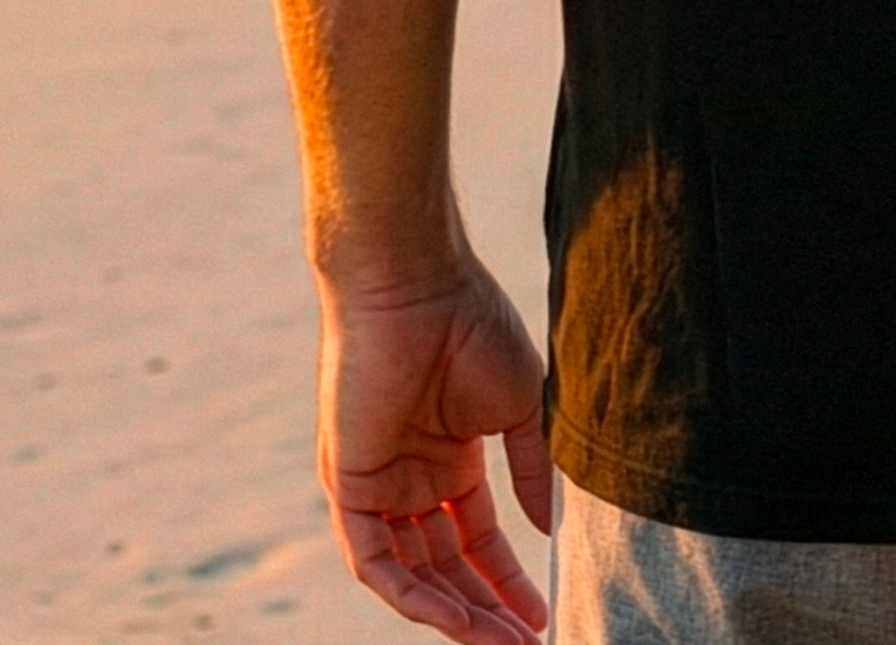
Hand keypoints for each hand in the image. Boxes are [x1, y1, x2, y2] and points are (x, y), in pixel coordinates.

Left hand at [318, 258, 554, 641]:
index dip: (507, 578)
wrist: (418, 285)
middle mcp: (409, 477)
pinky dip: (407, 593)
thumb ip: (530, 467)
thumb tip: (547, 526)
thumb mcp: (518, 405)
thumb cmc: (471, 325)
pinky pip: (373, 559)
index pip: (477, 537)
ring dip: (451, 612)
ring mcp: (377, 484)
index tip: (541, 613)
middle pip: (445, 566)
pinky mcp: (348, 486)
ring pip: (409, 573)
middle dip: (484, 609)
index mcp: (448, 455)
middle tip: (523, 643)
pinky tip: (448, 617)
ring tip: (497, 640)